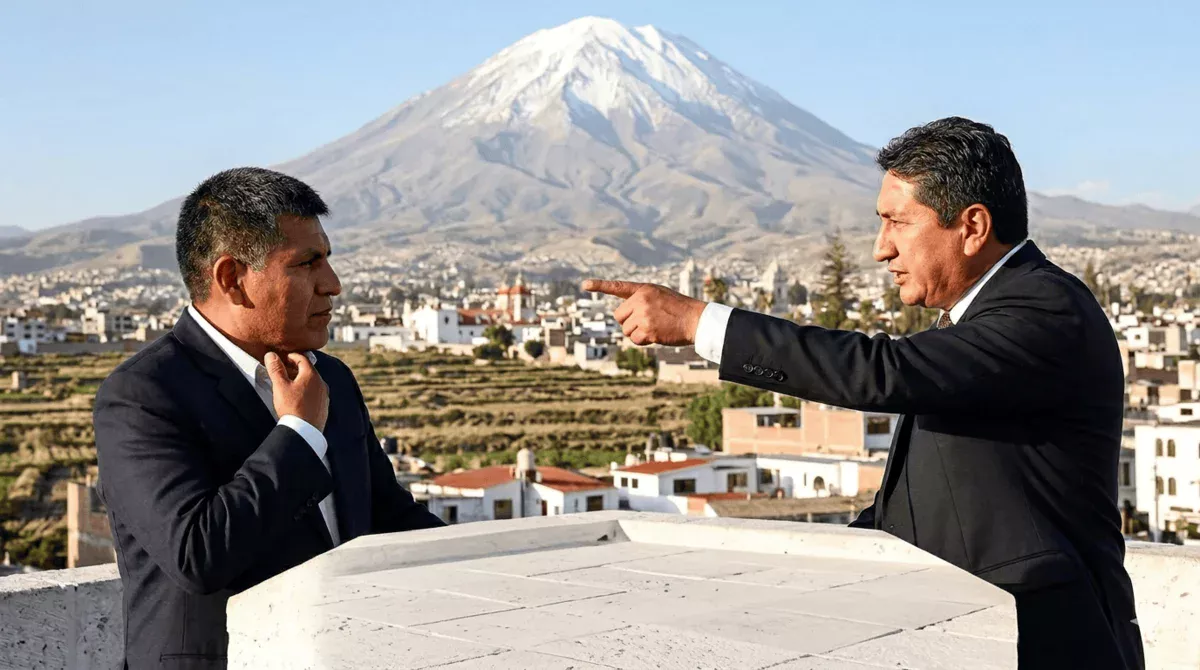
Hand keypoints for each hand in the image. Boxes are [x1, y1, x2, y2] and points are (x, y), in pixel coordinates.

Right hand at [265, 352, 328, 431]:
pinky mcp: (324, 407)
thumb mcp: (280, 386)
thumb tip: (271, 355)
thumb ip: (276, 369)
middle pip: (308, 370)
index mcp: (312, 375)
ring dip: (301, 380)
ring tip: (289, 384)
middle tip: (283, 370)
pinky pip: (315, 394)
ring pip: (312, 382)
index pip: (302, 359)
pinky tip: (298, 398)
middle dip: (296, 368)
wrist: (304, 431)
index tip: (282, 358)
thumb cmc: (292, 407)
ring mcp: (324, 396)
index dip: (291, 356)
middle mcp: (321, 383)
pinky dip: (307, 391)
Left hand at [582, 279, 706, 345]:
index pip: (618, 286)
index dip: (600, 285)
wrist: (696, 320)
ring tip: (655, 327)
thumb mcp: (659, 295)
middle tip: (646, 322)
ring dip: (637, 333)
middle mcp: (641, 300)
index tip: (585, 285)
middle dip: (628, 322)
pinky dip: (642, 341)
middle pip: (619, 316)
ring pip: (625, 330)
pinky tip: (656, 335)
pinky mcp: (647, 329)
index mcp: (644, 289)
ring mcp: (643, 315)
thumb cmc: (679, 309)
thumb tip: (622, 316)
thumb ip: (640, 300)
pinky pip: (634, 340)